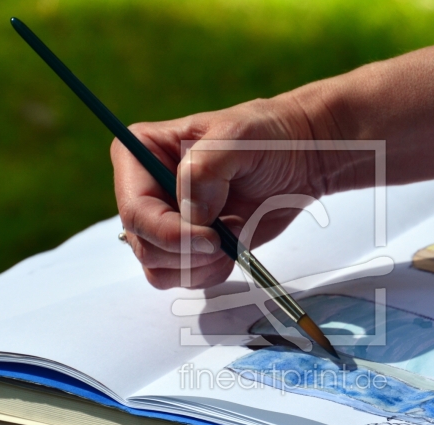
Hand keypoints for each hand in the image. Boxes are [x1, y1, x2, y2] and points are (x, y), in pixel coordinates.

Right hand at [111, 95, 342, 289]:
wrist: (298, 159)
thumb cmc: (266, 137)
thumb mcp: (238, 137)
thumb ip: (206, 168)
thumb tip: (191, 214)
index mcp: (140, 153)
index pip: (135, 210)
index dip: (168, 233)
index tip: (211, 237)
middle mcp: (145, 190)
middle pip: (143, 244)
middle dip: (187, 252)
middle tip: (224, 238)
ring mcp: (164, 221)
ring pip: (158, 269)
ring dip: (197, 266)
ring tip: (230, 238)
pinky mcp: (187, 245)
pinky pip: (182, 278)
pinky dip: (209, 273)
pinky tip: (232, 249)